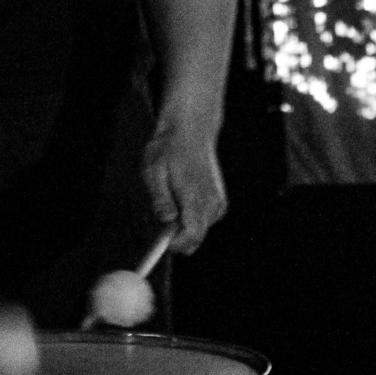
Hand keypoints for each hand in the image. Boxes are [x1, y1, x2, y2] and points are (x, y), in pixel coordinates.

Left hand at [140, 116, 226, 255]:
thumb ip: (161, 198)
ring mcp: (218, 202)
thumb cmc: (171, 148)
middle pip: (195, 240)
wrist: (192, 130)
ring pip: (199, 232)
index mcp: (195, 197)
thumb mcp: (155, 170)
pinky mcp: (220, 201)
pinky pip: (205, 221)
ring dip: (183, 225)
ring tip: (172, 200)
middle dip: (176, 236)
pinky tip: (183, 197)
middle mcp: (212, 203)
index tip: (160, 240)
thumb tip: (165, 221)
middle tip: (161, 219)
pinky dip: (192, 217)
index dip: (174, 244)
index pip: (191, 236)